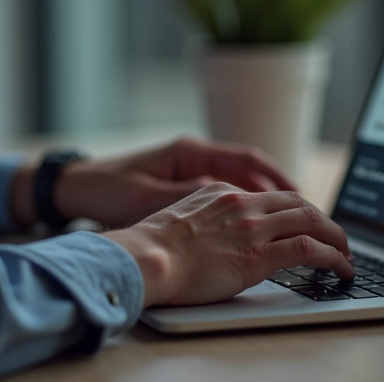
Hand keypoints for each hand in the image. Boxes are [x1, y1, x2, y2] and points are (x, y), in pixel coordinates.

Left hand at [54, 137, 296, 226]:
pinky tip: (254, 230)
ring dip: (266, 202)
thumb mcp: (146, 198)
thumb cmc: (104, 191)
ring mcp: (186, 169)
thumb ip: (189, 201)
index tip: (304, 195)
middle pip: (251, 171)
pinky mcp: (179, 187)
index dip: (279, 177)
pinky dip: (244, 208)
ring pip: (239, 184)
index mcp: (189, 152)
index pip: (248, 159)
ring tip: (292, 225)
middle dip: (283, 192)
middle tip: (311, 215)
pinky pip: (224, 195)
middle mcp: (193, 156)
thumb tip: (229, 208)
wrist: (72, 188)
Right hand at [104, 182, 353, 306]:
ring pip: (312, 221)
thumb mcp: (180, 220)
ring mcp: (252, 228)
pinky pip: (309, 250)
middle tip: (337, 239)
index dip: (296, 212)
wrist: (143, 259)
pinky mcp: (257, 256)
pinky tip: (342, 268)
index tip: (306, 225)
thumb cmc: (151, 250)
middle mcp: (242, 204)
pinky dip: (333, 257)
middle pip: (299, 204)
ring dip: (337, 239)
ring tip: (347, 255)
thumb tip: (217, 237)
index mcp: (222, 193)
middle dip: (324, 221)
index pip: (271, 197)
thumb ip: (206, 220)